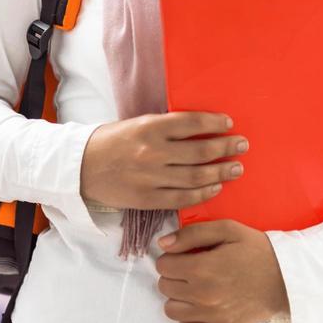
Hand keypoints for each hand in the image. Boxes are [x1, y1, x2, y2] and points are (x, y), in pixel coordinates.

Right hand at [79, 111, 248, 210]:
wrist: (81, 167)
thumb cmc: (111, 141)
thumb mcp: (136, 124)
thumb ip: (165, 128)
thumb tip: (199, 129)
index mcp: (150, 127)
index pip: (192, 123)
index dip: (215, 123)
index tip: (229, 124)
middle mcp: (153, 152)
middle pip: (200, 151)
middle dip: (226, 148)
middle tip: (242, 146)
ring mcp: (151, 178)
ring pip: (196, 176)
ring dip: (221, 172)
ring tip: (236, 168)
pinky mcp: (147, 199)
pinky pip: (183, 198)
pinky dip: (203, 193)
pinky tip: (215, 187)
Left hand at [155, 219, 289, 322]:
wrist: (286, 278)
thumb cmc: (256, 250)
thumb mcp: (227, 229)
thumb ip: (192, 233)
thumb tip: (162, 243)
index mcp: (203, 268)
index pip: (163, 266)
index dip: (171, 257)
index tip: (185, 256)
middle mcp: (203, 295)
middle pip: (164, 287)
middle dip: (174, 275)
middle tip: (191, 269)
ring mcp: (212, 315)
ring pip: (171, 310)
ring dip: (178, 297)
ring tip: (194, 288)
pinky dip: (188, 319)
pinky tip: (199, 307)